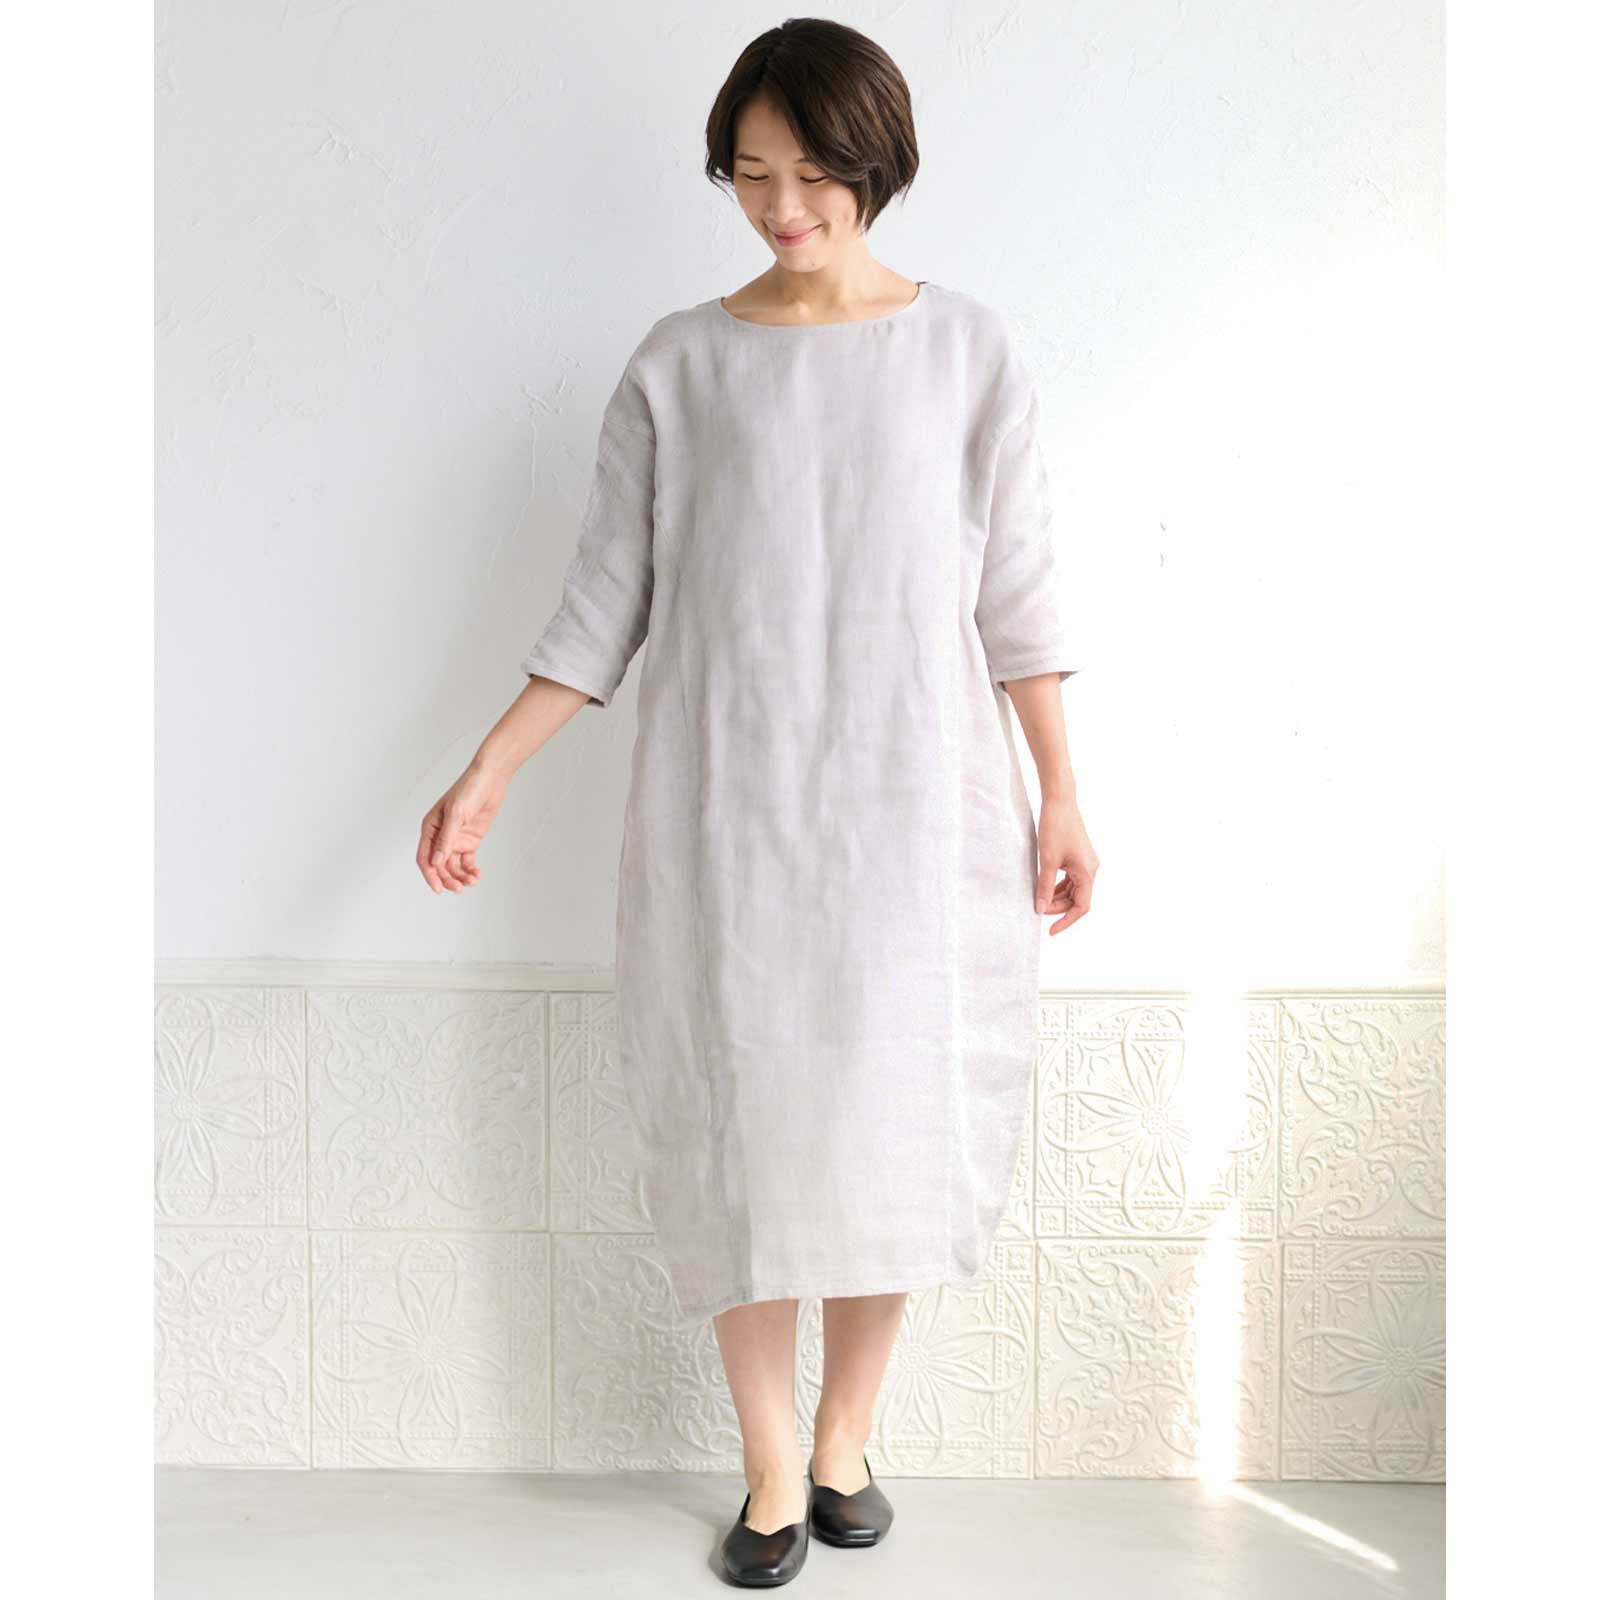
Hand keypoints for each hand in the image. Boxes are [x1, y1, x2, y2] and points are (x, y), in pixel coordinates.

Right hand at [417, 760, 506, 893]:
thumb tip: (436, 862)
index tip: (438, 888)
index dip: (430, 875)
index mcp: (430, 828)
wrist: (490, 779)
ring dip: (460, 876)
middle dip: (448, 878)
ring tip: (472, 881)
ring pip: (453, 866)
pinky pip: (467, 861)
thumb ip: (446, 840)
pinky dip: (470, 870)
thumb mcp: (456, 815)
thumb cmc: (468, 790)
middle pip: (439, 865)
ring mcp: (456, 839)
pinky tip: (476, 875)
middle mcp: (440, 836)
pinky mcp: (470, 840)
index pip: (425, 857)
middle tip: (459, 888)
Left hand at [1034, 795, 1096, 934]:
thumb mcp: (1047, 861)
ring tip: (1040, 900)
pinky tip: (1045, 887)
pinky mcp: (1078, 857)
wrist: (1060, 801)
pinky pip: (1070, 879)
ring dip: (1058, 897)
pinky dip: (1059, 886)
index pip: (1081, 907)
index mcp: (1088, 872)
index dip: (1066, 921)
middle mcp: (1091, 869)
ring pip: (1073, 889)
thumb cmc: (1055, 827)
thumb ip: (1045, 887)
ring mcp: (1085, 862)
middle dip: (1058, 907)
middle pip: (1077, 899)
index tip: (1050, 931)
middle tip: (1038, 909)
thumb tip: (1041, 909)